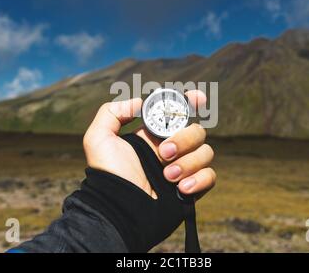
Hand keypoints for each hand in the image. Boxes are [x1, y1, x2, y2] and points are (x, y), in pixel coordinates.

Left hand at [83, 90, 215, 199]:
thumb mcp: (98, 138)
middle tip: (163, 153)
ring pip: (206, 152)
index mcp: (154, 135)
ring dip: (189, 162)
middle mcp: (171, 149)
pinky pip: (210, 176)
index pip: (179, 113)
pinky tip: (182, 188)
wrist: (118, 209)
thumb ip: (113, 112)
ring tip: (168, 176)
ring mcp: (183, 168)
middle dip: (184, 139)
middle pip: (197, 131)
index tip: (198, 98)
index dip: (191, 102)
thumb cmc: (107, 175)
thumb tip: (139, 102)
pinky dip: (200, 179)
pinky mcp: (191, 188)